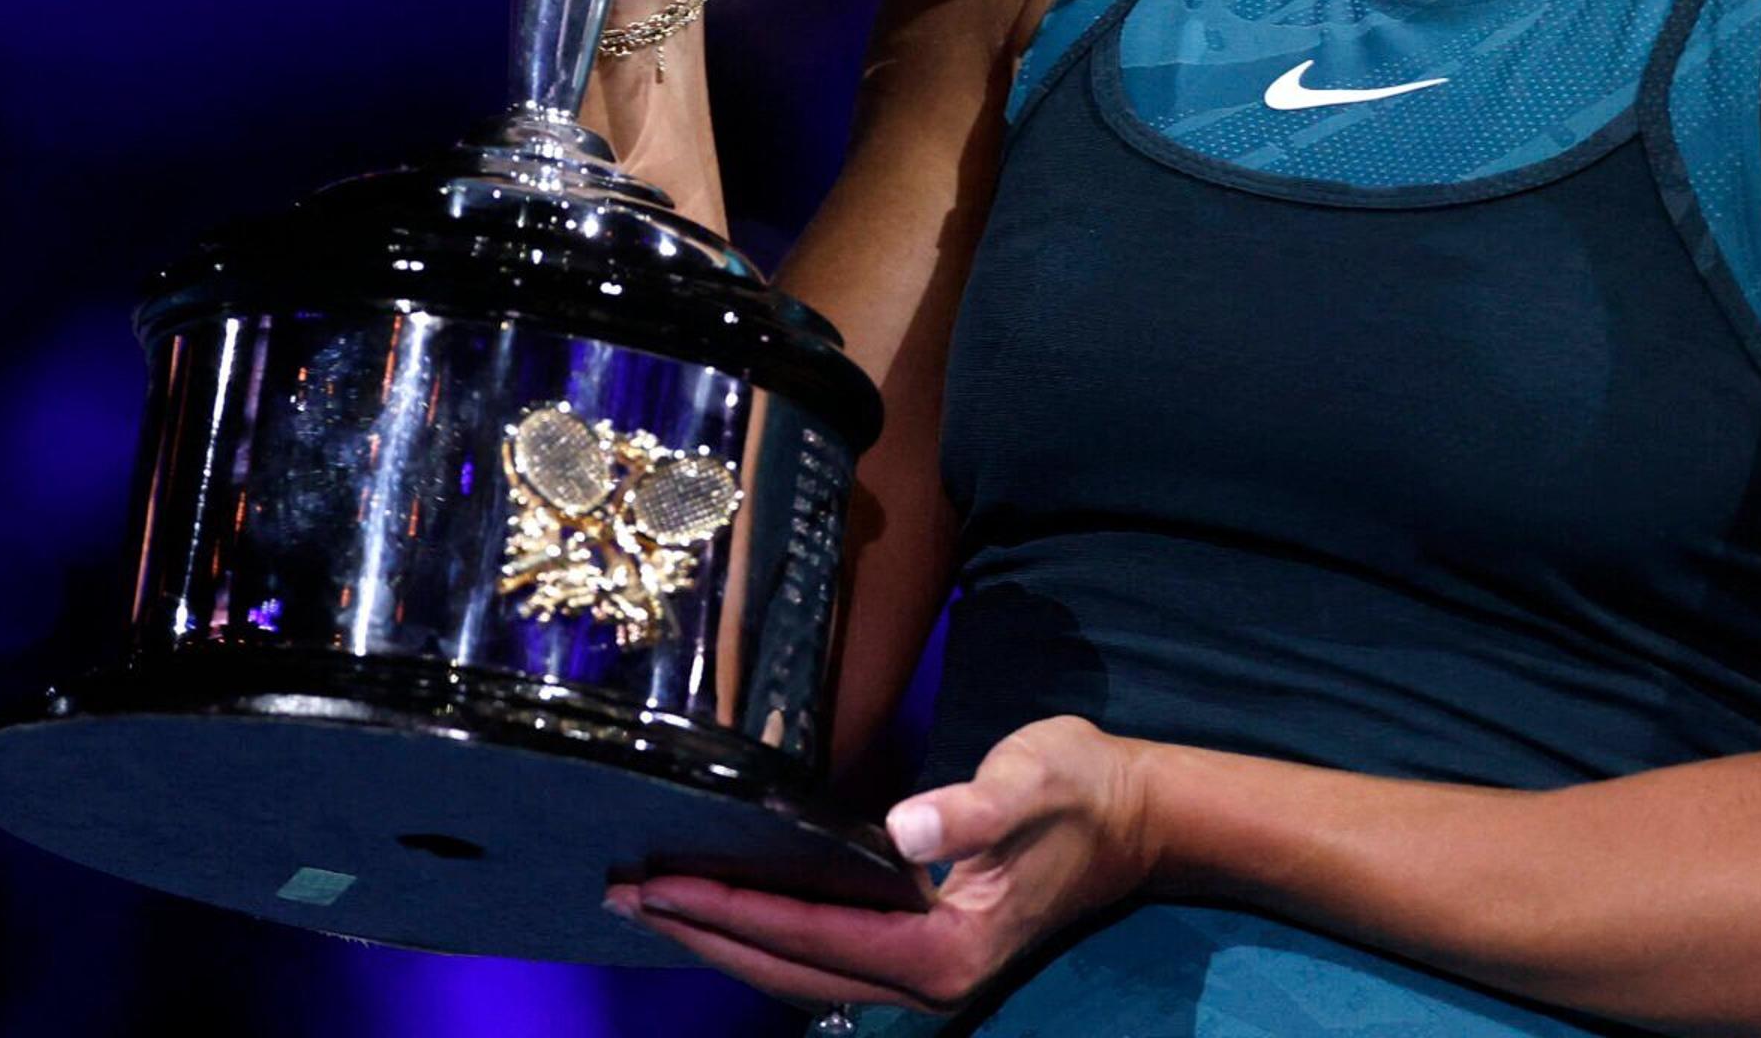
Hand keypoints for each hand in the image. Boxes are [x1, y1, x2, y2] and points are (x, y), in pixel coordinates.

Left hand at [602, 716, 1159, 1016]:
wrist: (1137, 814)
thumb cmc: (1082, 790)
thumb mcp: (1031, 782)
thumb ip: (970, 809)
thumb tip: (902, 831)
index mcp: (947, 949)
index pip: (813, 934)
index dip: (731, 912)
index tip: (660, 885)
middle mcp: (929, 979)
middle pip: (790, 968)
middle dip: (704, 934)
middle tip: (623, 896)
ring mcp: (925, 971)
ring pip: (801, 969)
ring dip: (726, 939)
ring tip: (652, 905)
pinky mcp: (921, 946)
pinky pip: (825, 954)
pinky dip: (767, 935)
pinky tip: (727, 908)